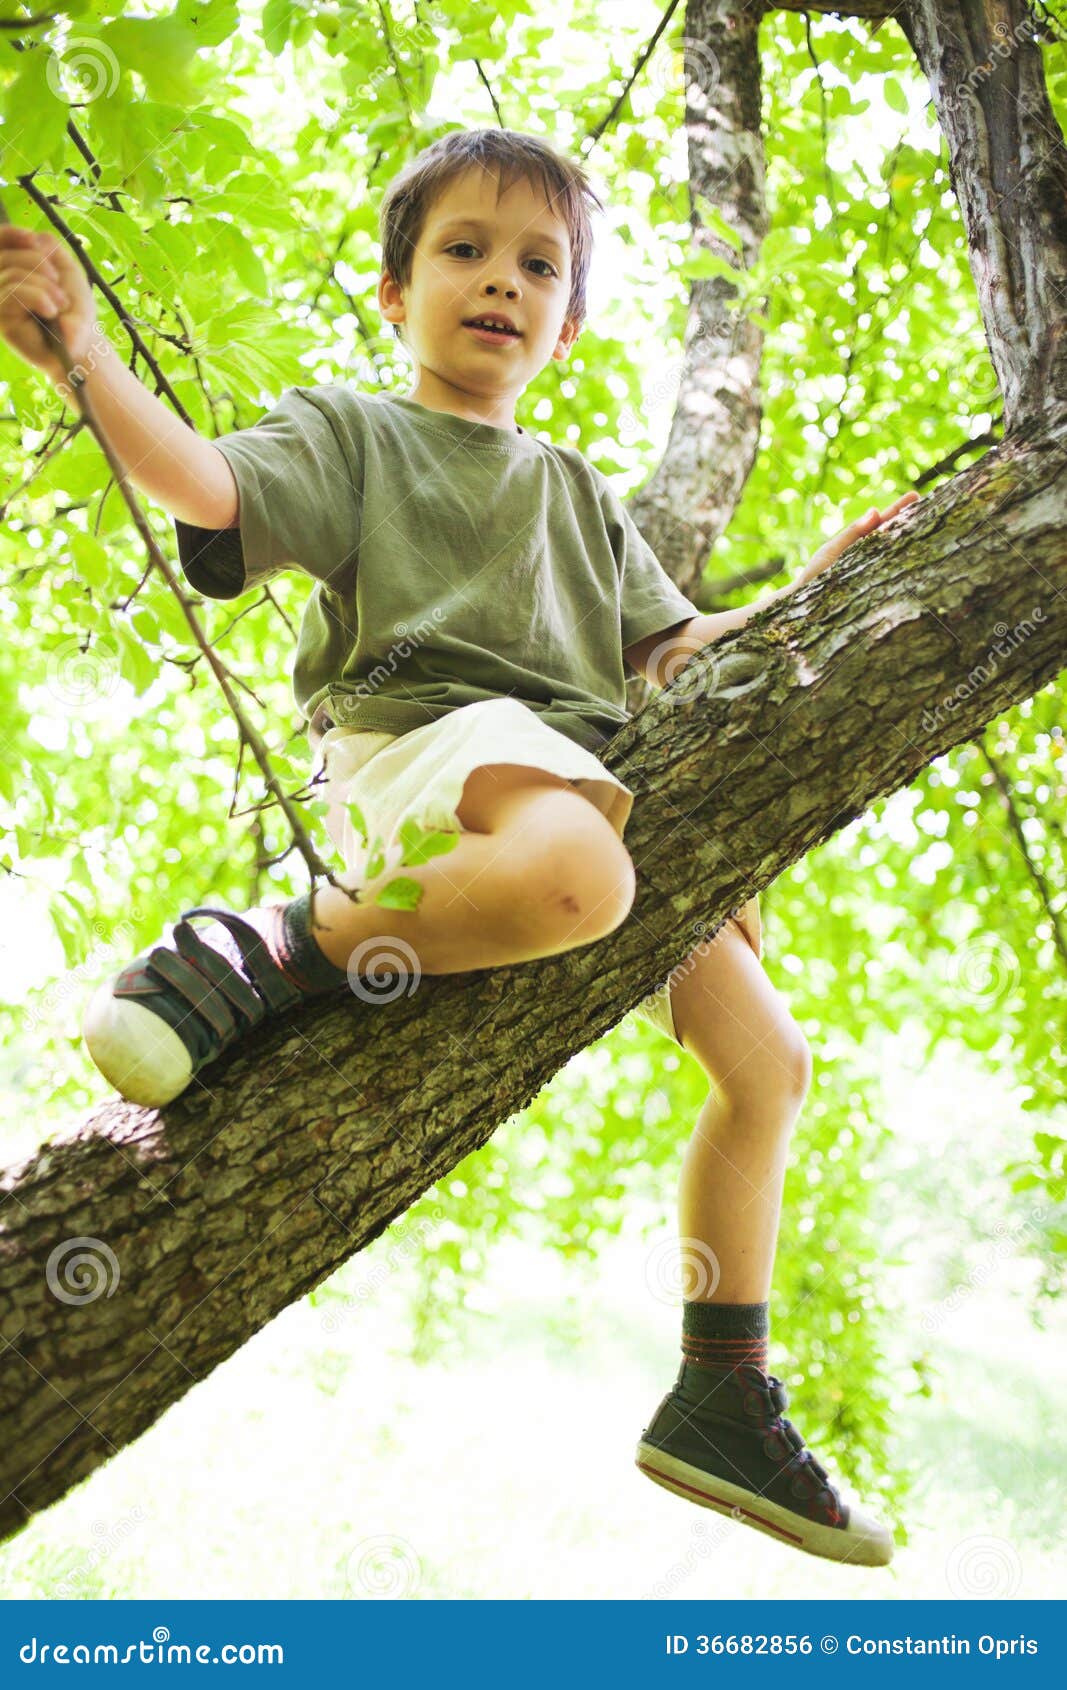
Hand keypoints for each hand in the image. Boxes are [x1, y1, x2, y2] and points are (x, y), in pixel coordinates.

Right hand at [0, 225, 97, 382]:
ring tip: (61, 304)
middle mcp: (2, 284)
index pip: (0, 243)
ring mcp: (0, 302)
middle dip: (37, 263)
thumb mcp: (67, 271)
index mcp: (15, 268)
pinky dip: (37, 296)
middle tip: (60, 286)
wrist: (82, 344)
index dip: (10, 234)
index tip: (33, 238)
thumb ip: (52, 249)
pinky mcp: (2, 320)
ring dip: (43, 286)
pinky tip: (51, 310)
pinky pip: (11, 293)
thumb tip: (35, 238)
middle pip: (5, 256)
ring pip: (11, 274)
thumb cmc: (74, 310)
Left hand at [800, 491, 920, 584]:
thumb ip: (853, 533)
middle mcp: (871, 555)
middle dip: (911, 520)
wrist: (803, 605)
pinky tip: (920, 555)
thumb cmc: (816, 575)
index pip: (882, 522)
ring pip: (897, 552)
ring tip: (932, 525)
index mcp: (861, 542)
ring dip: (913, 540)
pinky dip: (906, 564)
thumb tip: (876, 510)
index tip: (915, 496)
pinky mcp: (875, 587)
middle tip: (932, 505)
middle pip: (894, 534)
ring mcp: (875, 570)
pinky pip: (893, 574)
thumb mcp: (832, 550)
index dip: (898, 510)